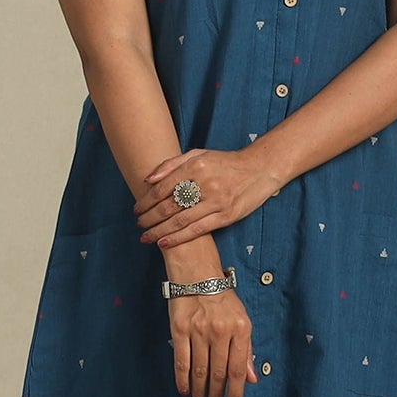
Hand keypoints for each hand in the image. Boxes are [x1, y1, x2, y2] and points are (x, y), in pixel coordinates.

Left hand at [135, 146, 283, 249]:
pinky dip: (178, 238)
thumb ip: (172, 164)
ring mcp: (216, 201)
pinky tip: (164, 242)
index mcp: (196, 166)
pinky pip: (196, 230)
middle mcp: (205, 183)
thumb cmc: (225, 163)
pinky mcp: (226, 216)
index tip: (137, 209)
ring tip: (146, 237)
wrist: (259, 170)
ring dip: (159, 230)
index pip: (163, 187)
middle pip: (169, 205)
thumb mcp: (199, 154)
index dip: (146, 201)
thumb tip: (147, 179)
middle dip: (149, 218)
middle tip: (139, 224)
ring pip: (180, 220)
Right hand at [168, 289, 258, 396]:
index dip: (236, 391)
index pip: (238, 368)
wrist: (198, 275)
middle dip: (217, 393)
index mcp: (240, 329)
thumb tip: (251, 379)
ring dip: (200, 389)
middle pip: (218, 372)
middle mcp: (220, 331)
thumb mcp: (242, 321)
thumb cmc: (223, 300)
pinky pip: (181, 361)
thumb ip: (247, 351)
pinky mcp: (180, 330)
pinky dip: (183, 379)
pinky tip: (185, 390)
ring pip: (200, 370)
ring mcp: (199, 331)